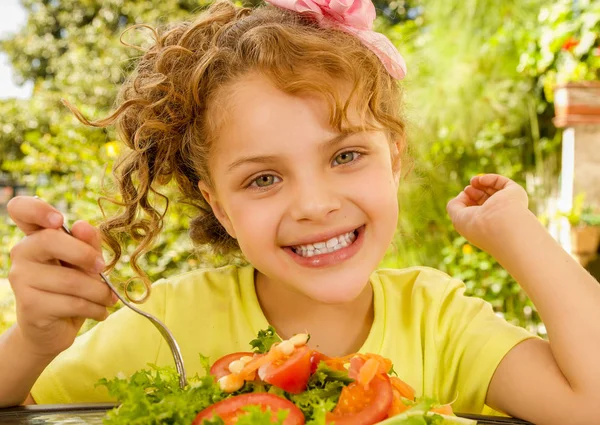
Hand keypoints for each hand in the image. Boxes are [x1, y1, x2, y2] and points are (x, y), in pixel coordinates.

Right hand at [6, 196, 115, 358]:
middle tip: (102, 267)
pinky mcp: (30, 305)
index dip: (37, 209)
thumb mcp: (86, 261)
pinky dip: (95, 308)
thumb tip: (82, 226)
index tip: (59, 220)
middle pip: (50, 240)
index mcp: (37, 236)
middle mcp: (22, 253)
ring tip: (108, 298)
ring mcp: (21, 279)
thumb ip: (88, 242)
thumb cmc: (73, 287)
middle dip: (84, 254)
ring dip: (99, 291)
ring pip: (69, 279)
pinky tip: (101, 311)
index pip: (20, 209)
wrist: (56, 328)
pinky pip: (72, 303)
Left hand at [446, 174, 529, 252]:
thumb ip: (454, 205)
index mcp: (487, 226)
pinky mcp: (516, 194)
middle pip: (486, 200)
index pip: (478, 211)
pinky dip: (491, 179)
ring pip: (495, 191)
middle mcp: (500, 217)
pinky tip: (481, 180)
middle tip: (468, 188)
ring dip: (481, 183)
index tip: (464, 196)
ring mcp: (509, 206)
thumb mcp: (457, 217)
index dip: (468, 201)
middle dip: (474, 191)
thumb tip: (464, 193)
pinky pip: (504, 183)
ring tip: (473, 181)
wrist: (499, 225)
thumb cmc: (478, 225)